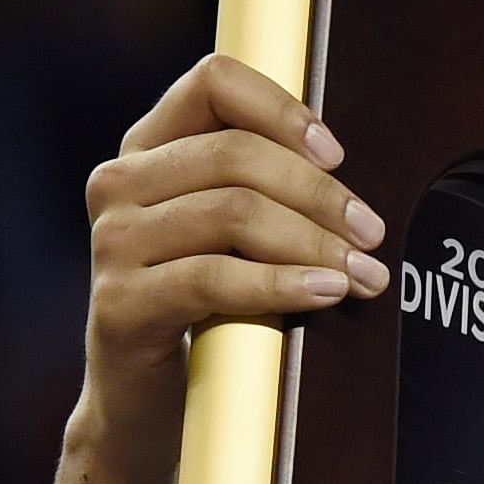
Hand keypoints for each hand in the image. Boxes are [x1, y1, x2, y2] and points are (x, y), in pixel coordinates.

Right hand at [80, 55, 386, 421]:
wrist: (143, 401)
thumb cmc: (201, 309)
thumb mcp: (226, 234)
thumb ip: (261, 186)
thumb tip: (345, 171)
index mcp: (148, 149)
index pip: (212, 82)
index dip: (280, 107)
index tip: (335, 154)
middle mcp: (119, 184)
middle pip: (235, 153)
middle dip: (317, 193)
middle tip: (371, 232)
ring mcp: (113, 241)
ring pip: (232, 213)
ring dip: (313, 243)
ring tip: (362, 273)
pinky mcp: (121, 301)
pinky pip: (214, 278)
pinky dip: (280, 284)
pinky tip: (325, 294)